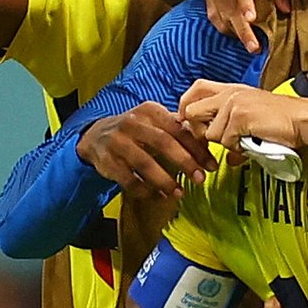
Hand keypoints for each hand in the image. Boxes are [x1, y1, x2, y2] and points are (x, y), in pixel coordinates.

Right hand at [75, 102, 216, 198]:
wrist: (95, 135)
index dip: (197, 148)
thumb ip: (178, 130)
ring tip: (178, 192)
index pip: (178, 129)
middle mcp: (133, 123)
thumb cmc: (136, 130)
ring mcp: (118, 142)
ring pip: (145, 163)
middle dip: (185, 162)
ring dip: (164, 180)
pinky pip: (128, 179)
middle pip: (163, 143)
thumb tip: (207, 143)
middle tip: (200, 178)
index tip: (211, 165)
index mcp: (150, 111)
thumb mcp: (154, 122)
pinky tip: (157, 196)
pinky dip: (144, 190)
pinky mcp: (107, 161)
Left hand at [179, 80, 304, 150]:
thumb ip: (234, 127)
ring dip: (225, 143)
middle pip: (192, 111)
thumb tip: (227, 158)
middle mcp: (229, 93)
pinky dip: (238, 148)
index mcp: (232, 89)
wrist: (302, 119)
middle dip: (198, 131)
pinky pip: (225, 141)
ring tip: (244, 140)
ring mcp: (233, 104)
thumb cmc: (282, 120)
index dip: (187, 106)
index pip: (196, 88)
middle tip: (215, 139)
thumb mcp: (252, 115)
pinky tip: (252, 142)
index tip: (192, 123)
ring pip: (209, 133)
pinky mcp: (240, 117)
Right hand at [203, 0, 289, 52]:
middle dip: (242, 29)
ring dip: (235, 32)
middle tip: (255, 48)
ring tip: (252, 46)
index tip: (251, 19)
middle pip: (229, 5)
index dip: (244, 2)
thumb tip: (285, 10)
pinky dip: (225, 27)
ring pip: (220, 13)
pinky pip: (214, 15)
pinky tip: (238, 36)